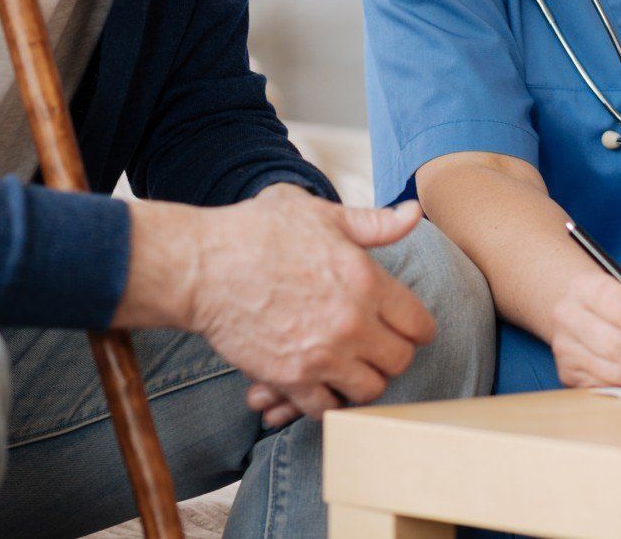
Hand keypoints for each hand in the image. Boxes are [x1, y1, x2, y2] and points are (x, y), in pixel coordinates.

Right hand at [129, 185, 436, 422]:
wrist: (202, 267)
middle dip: (392, 355)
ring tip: (349, 367)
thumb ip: (373, 223)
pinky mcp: (290, 378)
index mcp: (367, 281)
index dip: (415, 328)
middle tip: (375, 347)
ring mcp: (323, 355)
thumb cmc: (259, 233)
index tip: (403, 328)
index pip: (418, 324)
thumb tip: (413, 213)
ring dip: (363, 381)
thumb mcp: (322, 215)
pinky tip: (319, 383)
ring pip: (369, 390)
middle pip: (400, 360)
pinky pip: (326, 408)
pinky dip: (327, 401)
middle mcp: (353, 322)